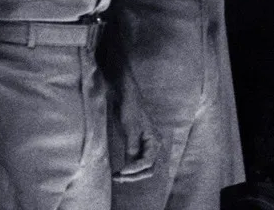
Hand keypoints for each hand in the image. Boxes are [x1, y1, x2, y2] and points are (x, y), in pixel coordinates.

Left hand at [105, 53, 159, 181]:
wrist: (125, 95)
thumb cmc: (130, 109)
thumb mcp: (130, 129)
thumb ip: (132, 147)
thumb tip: (130, 164)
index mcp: (155, 141)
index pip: (147, 163)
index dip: (134, 170)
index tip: (120, 172)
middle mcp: (154, 145)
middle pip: (148, 169)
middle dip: (134, 176)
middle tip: (118, 177)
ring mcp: (146, 145)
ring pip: (143, 167)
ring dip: (131, 174)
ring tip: (117, 177)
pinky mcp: (138, 143)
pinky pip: (137, 160)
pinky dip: (129, 167)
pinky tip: (120, 170)